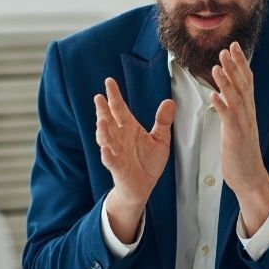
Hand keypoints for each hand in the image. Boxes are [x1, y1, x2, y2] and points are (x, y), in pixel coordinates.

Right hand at [94, 77, 174, 241]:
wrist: (143, 186)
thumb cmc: (147, 162)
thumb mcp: (160, 140)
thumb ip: (162, 122)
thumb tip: (169, 102)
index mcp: (129, 128)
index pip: (119, 108)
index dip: (114, 96)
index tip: (109, 82)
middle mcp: (119, 137)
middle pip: (108, 120)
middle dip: (103, 109)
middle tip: (99, 97)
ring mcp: (116, 152)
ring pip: (106, 139)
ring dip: (102, 131)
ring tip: (101, 121)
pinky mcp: (117, 167)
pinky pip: (110, 161)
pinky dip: (107, 155)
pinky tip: (105, 150)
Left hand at [210, 41, 268, 234]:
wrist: (250, 177)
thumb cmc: (242, 153)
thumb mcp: (239, 126)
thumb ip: (234, 109)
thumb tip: (226, 94)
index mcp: (248, 111)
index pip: (246, 82)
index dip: (240, 64)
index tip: (234, 47)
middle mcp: (248, 114)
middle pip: (242, 85)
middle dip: (234, 66)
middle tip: (226, 48)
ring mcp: (242, 125)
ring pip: (235, 98)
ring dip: (226, 82)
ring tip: (217, 66)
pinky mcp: (235, 137)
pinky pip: (228, 119)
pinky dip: (221, 105)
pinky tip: (213, 95)